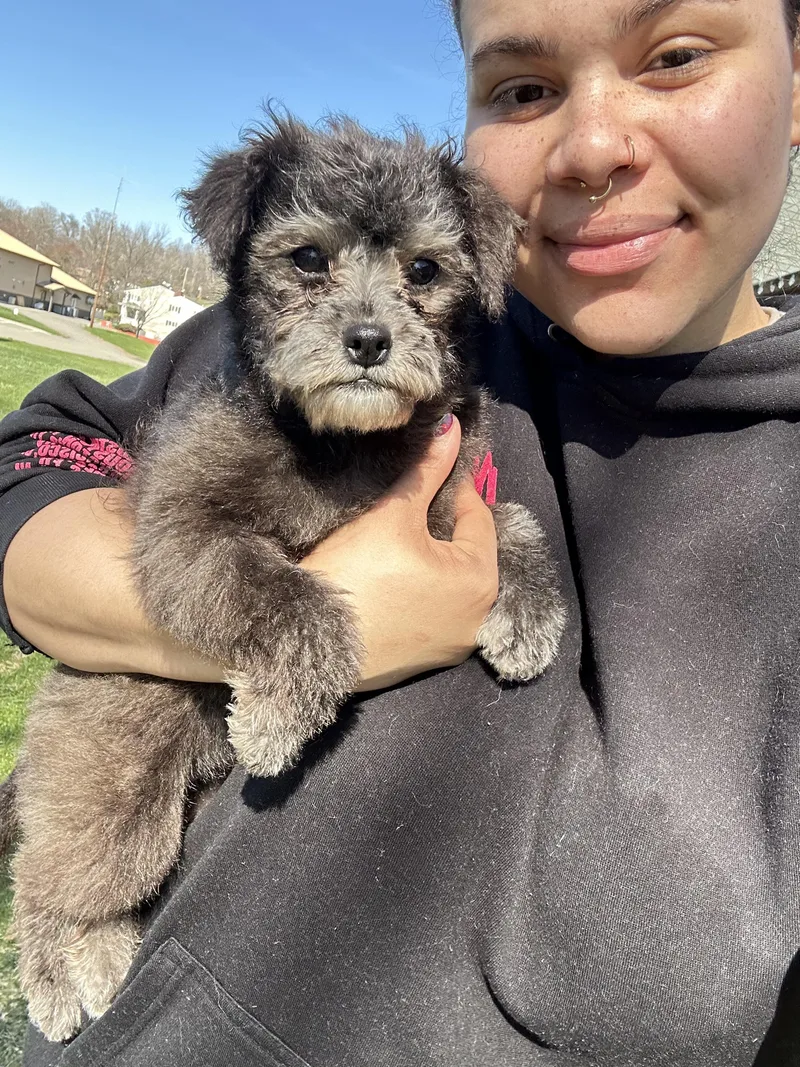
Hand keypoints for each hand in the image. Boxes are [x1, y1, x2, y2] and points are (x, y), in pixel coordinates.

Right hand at [299, 416, 498, 691]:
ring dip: (430, 557)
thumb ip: (427, 470)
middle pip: (465, 549)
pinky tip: (391, 576)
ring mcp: (455, 642)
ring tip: (396, 538)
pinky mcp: (427, 658)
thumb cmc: (355, 577)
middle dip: (439, 523)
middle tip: (406, 504)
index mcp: (482, 580)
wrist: (311, 644)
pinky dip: (420, 589)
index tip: (425, 471)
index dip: (450, 486)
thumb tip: (452, 425)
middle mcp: (480, 616)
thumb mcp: (393, 515)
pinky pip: (433, 608)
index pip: (477, 514)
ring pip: (449, 579)